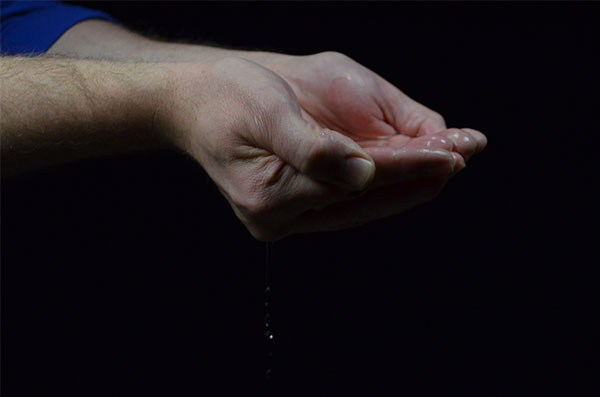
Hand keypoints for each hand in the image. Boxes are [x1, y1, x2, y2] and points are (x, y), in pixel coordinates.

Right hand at [160, 54, 485, 239]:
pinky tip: (418, 164)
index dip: (405, 166)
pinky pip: (355, 197)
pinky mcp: (300, 206)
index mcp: (270, 197)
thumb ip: (312, 148)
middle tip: (466, 153)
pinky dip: (390, 179)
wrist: (203, 101)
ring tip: (454, 157)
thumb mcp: (266, 109)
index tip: (451, 153)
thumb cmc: (229, 97)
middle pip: (367, 201)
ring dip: (410, 180)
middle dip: (418, 176)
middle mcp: (282, 217)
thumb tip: (363, 174)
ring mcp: (291, 216)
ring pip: (366, 203)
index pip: (355, 183)